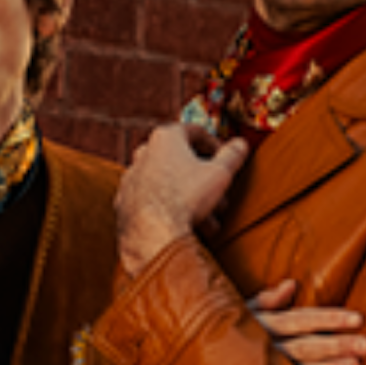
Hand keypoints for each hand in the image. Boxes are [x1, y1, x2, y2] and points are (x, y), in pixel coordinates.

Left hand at [117, 125, 248, 275]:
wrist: (153, 232)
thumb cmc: (186, 198)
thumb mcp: (220, 173)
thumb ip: (232, 155)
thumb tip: (241, 144)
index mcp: (166, 137)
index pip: (196, 132)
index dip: (216, 145)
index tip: (226, 159)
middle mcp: (144, 152)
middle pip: (181, 161)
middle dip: (204, 179)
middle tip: (220, 196)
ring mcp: (132, 178)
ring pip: (169, 184)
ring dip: (191, 198)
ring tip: (210, 220)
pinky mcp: (125, 201)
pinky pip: (153, 201)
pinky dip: (170, 209)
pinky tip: (185, 225)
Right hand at [248, 280, 365, 364]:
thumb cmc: (226, 335)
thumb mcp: (241, 313)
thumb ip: (266, 300)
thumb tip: (291, 284)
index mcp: (265, 325)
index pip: (302, 319)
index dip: (330, 319)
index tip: (358, 319)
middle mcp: (267, 348)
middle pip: (307, 345)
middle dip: (337, 345)